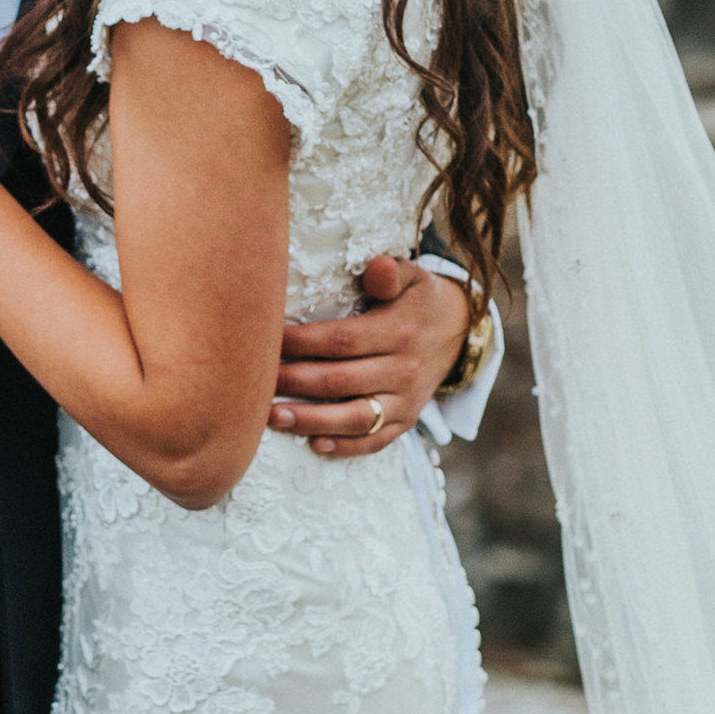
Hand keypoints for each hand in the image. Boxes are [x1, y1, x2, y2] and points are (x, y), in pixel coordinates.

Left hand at [271, 254, 471, 458]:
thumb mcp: (412, 277)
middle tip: (255, 382)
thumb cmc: (418, 300)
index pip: (341, 339)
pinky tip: (314, 444)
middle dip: (295, 383)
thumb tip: (376, 266)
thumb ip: (390, 272)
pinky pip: (375, 441)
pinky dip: (346, 447)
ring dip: (312, 421)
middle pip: (341, 381)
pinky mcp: (406, 420)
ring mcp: (406, 400)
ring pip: (356, 417)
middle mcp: (404, 369)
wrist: (459, 332)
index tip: (267, 340)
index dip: (301, 343)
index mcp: (399, 330)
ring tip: (272, 418)